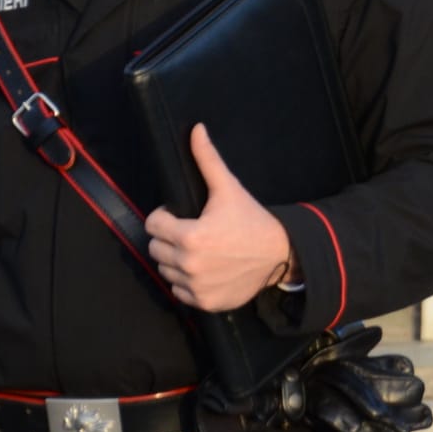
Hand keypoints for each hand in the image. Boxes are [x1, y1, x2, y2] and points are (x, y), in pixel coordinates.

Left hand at [145, 125, 296, 310]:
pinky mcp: (203, 302)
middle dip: (169, 238)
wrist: (279, 254)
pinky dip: (187, 282)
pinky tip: (204, 269)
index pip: (152, 225)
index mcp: (190, 236)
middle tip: (192, 232)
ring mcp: (195, 286)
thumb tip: (196, 130)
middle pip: (155, 248)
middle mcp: (189, 264)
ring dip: (175, 260)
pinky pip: (178, 291)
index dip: (165, 216)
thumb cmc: (251, 220)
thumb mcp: (229, 189)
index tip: (182, 216)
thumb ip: (207, 160)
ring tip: (198, 250)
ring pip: (165, 270)